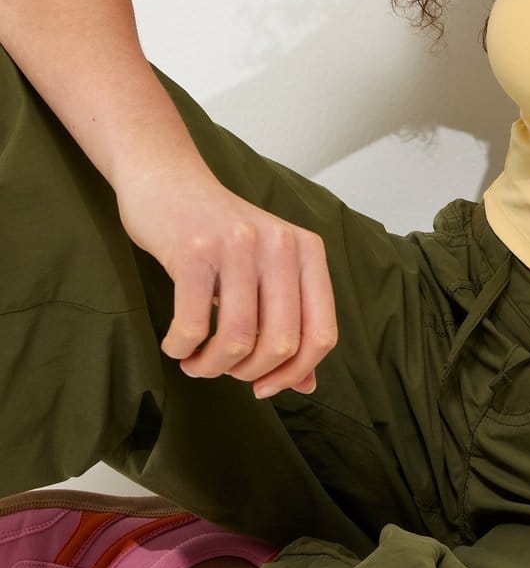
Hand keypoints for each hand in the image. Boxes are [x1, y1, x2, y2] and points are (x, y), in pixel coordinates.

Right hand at [115, 168, 338, 398]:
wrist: (169, 181)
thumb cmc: (220, 234)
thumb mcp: (266, 269)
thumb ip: (290, 322)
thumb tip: (306, 385)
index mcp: (307, 252)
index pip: (322, 333)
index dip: (295, 373)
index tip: (265, 387)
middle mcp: (281, 245)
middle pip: (281, 343)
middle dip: (249, 373)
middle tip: (224, 369)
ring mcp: (239, 246)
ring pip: (238, 339)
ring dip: (211, 366)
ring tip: (196, 362)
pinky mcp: (195, 251)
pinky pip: (194, 325)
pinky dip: (182, 348)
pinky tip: (176, 344)